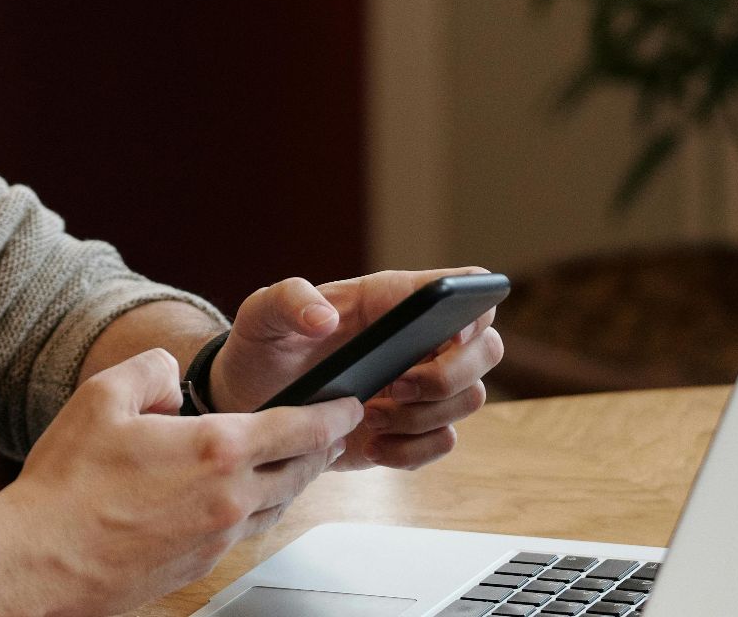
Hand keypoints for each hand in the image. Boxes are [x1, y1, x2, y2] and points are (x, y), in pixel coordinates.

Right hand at [0, 348, 363, 615]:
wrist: (44, 561)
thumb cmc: (68, 486)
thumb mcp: (103, 396)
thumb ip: (150, 370)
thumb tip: (172, 377)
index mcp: (216, 449)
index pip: (298, 428)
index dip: (332, 415)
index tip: (350, 407)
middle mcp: (229, 498)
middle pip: (301, 472)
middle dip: (323, 449)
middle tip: (332, 434)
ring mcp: (217, 538)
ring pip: (279, 506)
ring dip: (295, 482)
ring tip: (296, 464)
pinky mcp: (200, 566)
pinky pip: (248, 533)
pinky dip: (261, 510)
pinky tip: (245, 502)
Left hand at [205, 268, 503, 471]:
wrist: (251, 403)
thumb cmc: (263, 347)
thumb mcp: (262, 314)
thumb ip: (288, 302)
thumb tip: (324, 317)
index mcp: (391, 300)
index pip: (461, 286)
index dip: (474, 306)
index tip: (449, 334)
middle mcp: (418, 341)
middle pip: (487, 348)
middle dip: (451, 374)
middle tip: (397, 386)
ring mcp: (418, 387)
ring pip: (470, 398)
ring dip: (427, 415)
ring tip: (371, 417)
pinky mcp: (408, 429)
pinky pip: (443, 442)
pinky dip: (413, 450)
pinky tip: (372, 445)